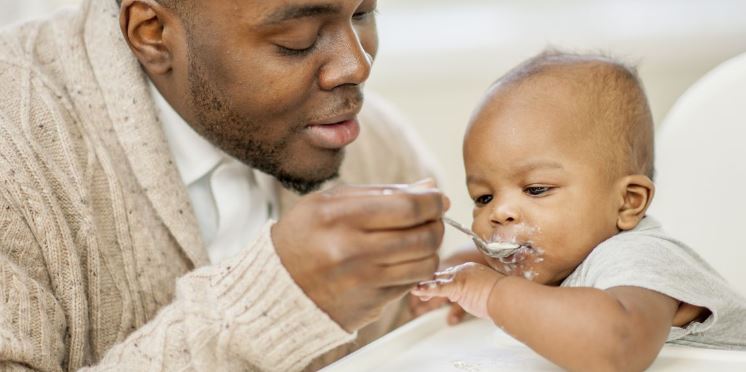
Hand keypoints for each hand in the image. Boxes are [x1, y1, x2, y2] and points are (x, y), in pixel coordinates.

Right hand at [272, 180, 446, 331]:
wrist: (276, 288)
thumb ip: (381, 193)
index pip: (408, 206)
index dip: (433, 200)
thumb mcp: (330, 203)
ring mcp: (363, 281)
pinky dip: (416, 269)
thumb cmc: (303, 237)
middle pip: (423, 236)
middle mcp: (351, 250)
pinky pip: (412, 283)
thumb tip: (429, 186)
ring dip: (431, 249)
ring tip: (419, 240)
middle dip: (437, 224)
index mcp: (339, 217)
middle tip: (432, 218)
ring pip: (425, 263)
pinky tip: (402, 260)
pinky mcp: (371, 303)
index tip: (437, 198)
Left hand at [411, 262, 503, 319]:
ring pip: (438, 282)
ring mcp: (460, 277)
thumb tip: (481, 302)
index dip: (440, 281)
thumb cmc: (506, 296)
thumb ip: (481, 294)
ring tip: (413, 290)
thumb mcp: (491, 291)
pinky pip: (438, 288)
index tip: (431, 285)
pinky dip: (427, 289)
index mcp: (472, 269)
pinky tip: (416, 290)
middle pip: (442, 276)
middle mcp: (464, 269)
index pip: (452, 274)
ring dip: (425, 287)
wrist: (510, 296)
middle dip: (429, 284)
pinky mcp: (457, 286)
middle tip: (417, 289)